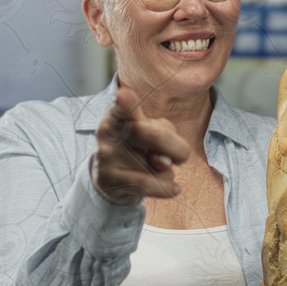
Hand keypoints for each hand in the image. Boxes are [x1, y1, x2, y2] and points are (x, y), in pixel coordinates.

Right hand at [92, 86, 190, 204]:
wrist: (110, 179)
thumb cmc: (138, 147)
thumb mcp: (152, 132)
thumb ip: (163, 137)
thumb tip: (162, 162)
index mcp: (119, 112)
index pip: (124, 106)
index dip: (126, 101)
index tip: (123, 96)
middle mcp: (108, 130)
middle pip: (157, 136)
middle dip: (178, 149)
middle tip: (180, 158)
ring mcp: (106, 155)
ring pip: (156, 164)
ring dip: (166, 172)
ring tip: (154, 170)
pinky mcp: (108, 178)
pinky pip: (147, 184)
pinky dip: (166, 188)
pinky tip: (173, 189)